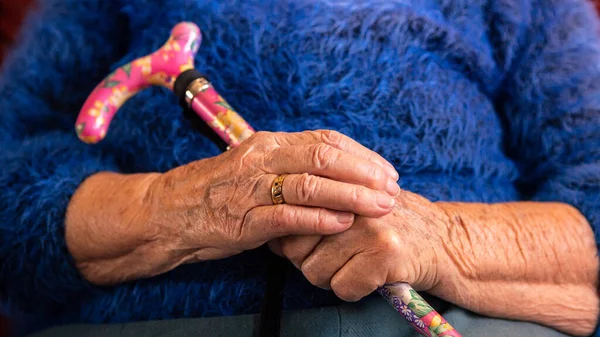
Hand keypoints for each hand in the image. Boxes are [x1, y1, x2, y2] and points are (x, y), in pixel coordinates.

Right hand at [66, 130, 399, 283]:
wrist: (168, 211)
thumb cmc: (218, 190)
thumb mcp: (254, 166)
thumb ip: (289, 165)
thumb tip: (335, 170)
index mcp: (269, 143)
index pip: (325, 140)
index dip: (362, 155)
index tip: (386, 170)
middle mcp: (262, 159)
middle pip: (324, 158)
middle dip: (365, 173)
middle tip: (393, 189)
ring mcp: (252, 189)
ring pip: (311, 185)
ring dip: (352, 196)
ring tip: (381, 207)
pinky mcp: (244, 220)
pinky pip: (289, 217)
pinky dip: (320, 220)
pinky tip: (344, 224)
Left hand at [269, 190, 450, 301]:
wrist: (442, 240)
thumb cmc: (388, 225)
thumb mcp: (352, 206)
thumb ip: (316, 210)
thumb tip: (274, 237)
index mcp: (338, 184)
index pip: (288, 217)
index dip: (292, 239)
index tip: (310, 244)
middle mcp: (351, 201)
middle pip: (294, 248)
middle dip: (308, 261)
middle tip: (336, 258)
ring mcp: (368, 225)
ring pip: (314, 272)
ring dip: (331, 278)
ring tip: (355, 265)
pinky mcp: (384, 252)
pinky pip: (342, 287)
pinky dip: (354, 290)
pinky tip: (372, 277)